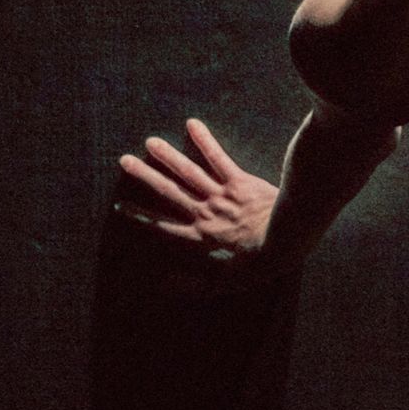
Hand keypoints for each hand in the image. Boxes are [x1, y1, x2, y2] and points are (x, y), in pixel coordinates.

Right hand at [115, 118, 280, 272]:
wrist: (289, 238)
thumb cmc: (265, 261)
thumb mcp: (233, 281)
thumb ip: (202, 285)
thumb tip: (169, 285)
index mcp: (202, 235)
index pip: (163, 225)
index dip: (140, 216)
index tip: (119, 206)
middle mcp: (206, 212)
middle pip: (169, 192)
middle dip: (145, 176)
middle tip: (124, 161)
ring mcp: (222, 194)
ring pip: (189, 172)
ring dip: (168, 156)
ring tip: (150, 142)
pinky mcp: (240, 180)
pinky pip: (219, 158)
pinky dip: (205, 141)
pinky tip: (192, 124)